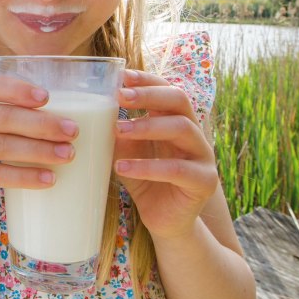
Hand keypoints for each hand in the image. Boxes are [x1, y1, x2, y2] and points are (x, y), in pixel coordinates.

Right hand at [0, 74, 78, 205]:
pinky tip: (48, 179)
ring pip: (1, 147)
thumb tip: (57, 113)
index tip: (47, 97)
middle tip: (72, 131)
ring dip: (39, 151)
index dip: (19, 90)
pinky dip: (24, 177)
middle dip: (42, 125)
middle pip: (3, 119)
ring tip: (67, 155)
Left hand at [113, 70, 218, 240]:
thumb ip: (119, 133)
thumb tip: (93, 110)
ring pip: (182, 129)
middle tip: (120, 97)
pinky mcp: (205, 182)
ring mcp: (203, 156)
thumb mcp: (128, 153)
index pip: (167, 89)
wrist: (164, 221)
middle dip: (149, 95)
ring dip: (147, 126)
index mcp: (176, 121)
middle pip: (179, 100)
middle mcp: (195, 133)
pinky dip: (148, 166)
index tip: (122, 76)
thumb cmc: (145, 181)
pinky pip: (177, 169)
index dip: (147, 80)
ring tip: (118, 131)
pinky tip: (123, 167)